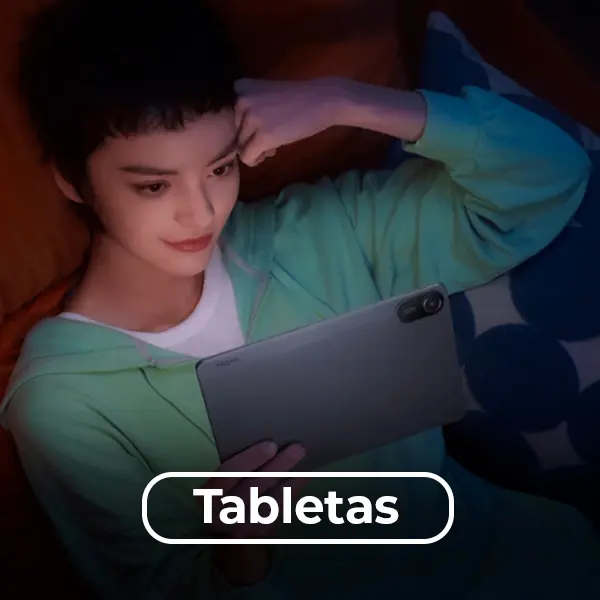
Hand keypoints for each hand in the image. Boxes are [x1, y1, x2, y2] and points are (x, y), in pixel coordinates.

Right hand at [200, 441, 307, 585]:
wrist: (228, 543)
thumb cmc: (223, 501)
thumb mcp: (215, 489)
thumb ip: (229, 471)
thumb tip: (260, 442)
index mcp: (207, 496)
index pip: (227, 476)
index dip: (249, 460)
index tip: (271, 445)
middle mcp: (223, 513)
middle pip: (253, 486)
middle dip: (278, 466)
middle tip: (298, 448)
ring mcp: (244, 527)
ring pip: (271, 499)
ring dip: (291, 477)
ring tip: (304, 458)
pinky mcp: (262, 534)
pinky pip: (281, 510)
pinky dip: (294, 491)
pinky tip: (305, 476)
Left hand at [234, 77, 346, 166]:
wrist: (323, 100)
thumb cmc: (298, 98)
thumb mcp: (266, 93)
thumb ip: (249, 107)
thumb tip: (238, 139)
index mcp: (241, 87)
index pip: (231, 116)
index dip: (246, 124)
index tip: (262, 124)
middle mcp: (241, 101)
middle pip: (236, 133)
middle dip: (252, 138)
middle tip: (273, 132)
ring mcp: (250, 119)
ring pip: (241, 147)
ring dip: (257, 148)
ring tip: (275, 139)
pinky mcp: (262, 137)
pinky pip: (248, 157)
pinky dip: (257, 159)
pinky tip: (273, 149)